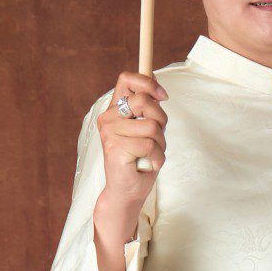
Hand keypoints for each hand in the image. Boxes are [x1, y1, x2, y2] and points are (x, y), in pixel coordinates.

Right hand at [96, 71, 168, 224]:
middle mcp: (108, 118)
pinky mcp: (115, 148)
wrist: (127, 191)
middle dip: (161, 120)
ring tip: (149, 155)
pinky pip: (150, 145)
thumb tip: (156, 84)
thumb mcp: (148, 129)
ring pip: (152, 126)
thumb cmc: (139, 160)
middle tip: (156, 137)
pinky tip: (146, 164)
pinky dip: (156, 157)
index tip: (163, 96)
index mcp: (115, 110)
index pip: (127, 79)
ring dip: (160, 144)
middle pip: (144, 101)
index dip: (148, 82)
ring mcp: (110, 132)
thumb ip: (149, 108)